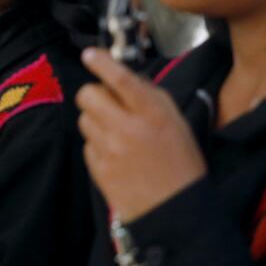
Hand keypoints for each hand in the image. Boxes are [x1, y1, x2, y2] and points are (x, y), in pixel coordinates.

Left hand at [76, 48, 205, 221]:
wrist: (175, 210)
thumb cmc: (181, 164)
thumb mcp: (176, 122)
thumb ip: (150, 96)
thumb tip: (123, 76)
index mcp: (152, 114)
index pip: (120, 78)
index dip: (101, 62)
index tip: (90, 55)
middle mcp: (127, 128)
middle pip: (88, 94)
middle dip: (95, 94)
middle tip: (108, 102)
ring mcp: (109, 149)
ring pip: (84, 118)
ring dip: (96, 120)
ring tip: (117, 132)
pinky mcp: (97, 167)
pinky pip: (87, 143)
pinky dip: (97, 144)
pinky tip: (116, 153)